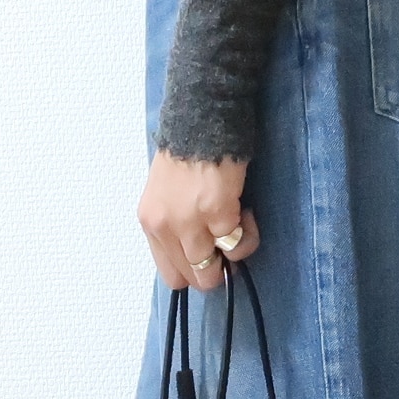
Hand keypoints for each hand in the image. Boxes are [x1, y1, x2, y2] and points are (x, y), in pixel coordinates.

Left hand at [139, 150, 260, 290]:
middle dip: (215, 269)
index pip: (170, 274)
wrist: (202, 121)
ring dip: (232, 255)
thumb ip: (174, 224)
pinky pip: (238, 245)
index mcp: (151, 223)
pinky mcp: (219, 214)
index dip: (194, 272)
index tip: (210, 256)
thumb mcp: (165, 196)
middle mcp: (166, 228)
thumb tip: (198, 249)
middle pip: (193, 277)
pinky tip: (245, 212)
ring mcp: (191, 224)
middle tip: (228, 245)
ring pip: (214, 271)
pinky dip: (247, 233)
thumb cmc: (185, 152)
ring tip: (239, 226)